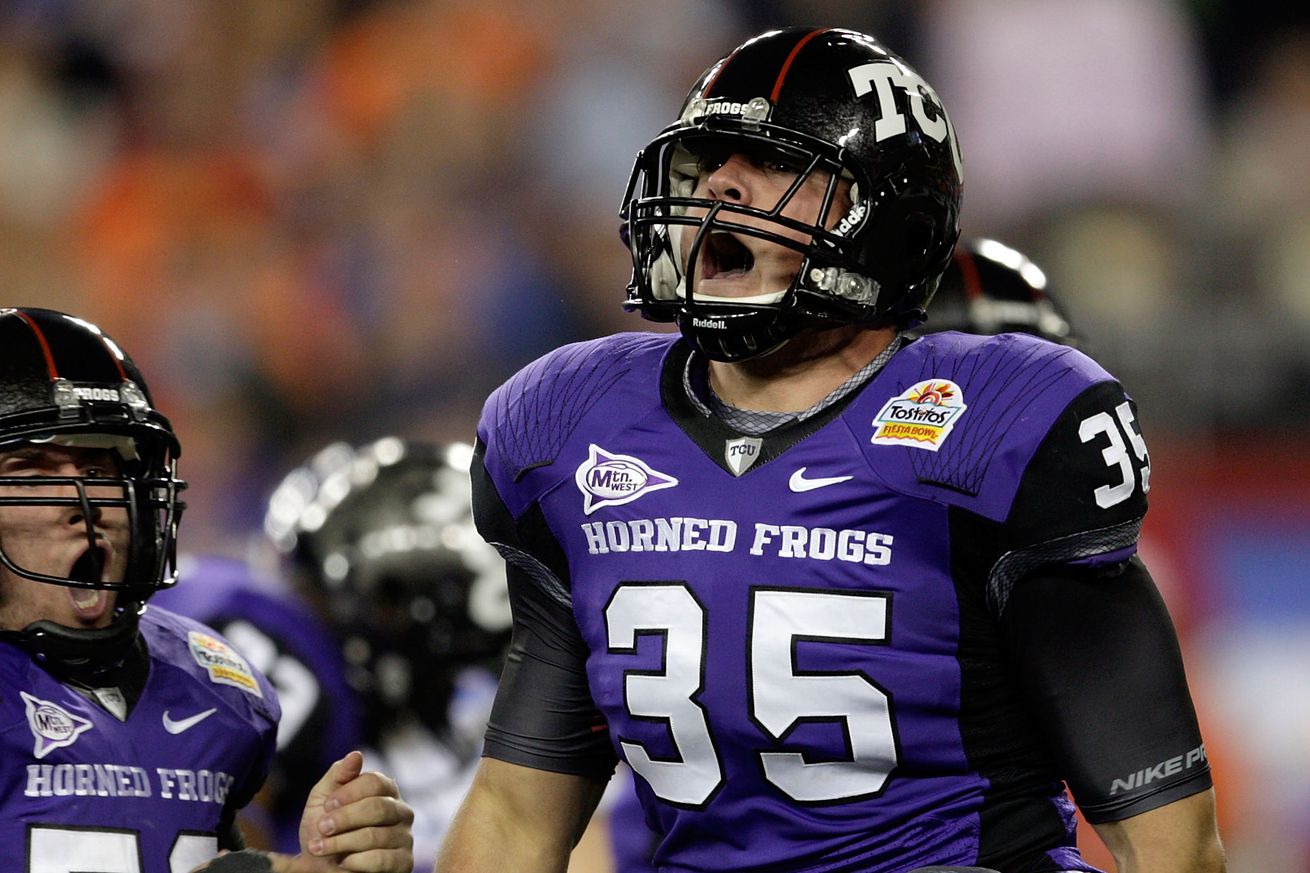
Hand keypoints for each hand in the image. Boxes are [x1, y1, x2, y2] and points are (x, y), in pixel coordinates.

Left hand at [291, 750, 414, 870]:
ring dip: (341, 843)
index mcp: (385, 791)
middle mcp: (400, 811)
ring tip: (321, 848)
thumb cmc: (324, 832)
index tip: (327, 805)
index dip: (349, 792)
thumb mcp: (322, 800)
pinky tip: (343, 863)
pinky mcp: (404, 863)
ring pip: (376, 835)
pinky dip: (356, 862)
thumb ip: (338, 776)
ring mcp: (405, 837)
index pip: (376, 782)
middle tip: (322, 828)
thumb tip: (356, 755)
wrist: (320, 868)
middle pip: (378, 807)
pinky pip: (382, 859)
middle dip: (344, 819)